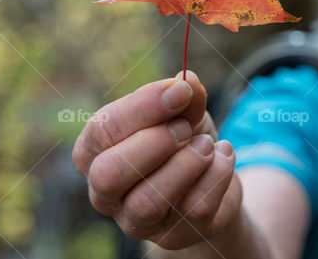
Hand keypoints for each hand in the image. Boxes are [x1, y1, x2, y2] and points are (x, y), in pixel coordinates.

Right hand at [72, 71, 242, 249]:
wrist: (214, 176)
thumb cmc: (183, 138)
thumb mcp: (183, 110)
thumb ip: (183, 94)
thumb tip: (186, 81)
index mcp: (95, 153)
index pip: (102, 130)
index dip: (143, 106)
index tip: (181, 90)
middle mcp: (105, 193)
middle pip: (109, 174)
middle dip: (155, 143)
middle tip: (186, 127)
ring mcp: (136, 221)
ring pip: (147, 202)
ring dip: (186, 164)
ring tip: (208, 144)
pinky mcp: (172, 236)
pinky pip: (193, 209)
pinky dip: (217, 175)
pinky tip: (223, 158)